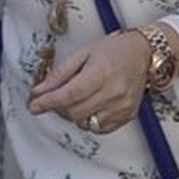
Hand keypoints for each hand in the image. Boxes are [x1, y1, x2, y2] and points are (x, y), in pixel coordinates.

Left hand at [28, 30, 153, 133]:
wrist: (143, 54)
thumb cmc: (113, 50)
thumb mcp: (83, 53)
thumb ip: (60, 74)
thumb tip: (39, 91)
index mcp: (101, 72)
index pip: (69, 94)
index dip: (49, 102)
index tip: (34, 106)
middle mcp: (113, 92)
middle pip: (74, 112)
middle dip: (59, 107)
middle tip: (57, 97)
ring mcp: (122, 106)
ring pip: (85, 122)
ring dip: (74, 114)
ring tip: (79, 97)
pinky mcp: (127, 116)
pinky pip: (99, 128)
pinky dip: (89, 119)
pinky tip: (92, 104)